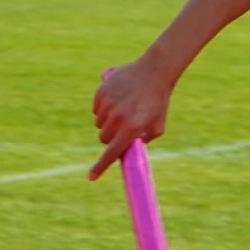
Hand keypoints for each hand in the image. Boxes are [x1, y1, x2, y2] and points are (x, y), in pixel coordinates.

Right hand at [88, 62, 173, 180]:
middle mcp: (118, 118)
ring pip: (99, 124)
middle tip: (123, 128)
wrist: (154, 71)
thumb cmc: (158, 102)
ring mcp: (108, 104)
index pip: (112, 153)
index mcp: (132, 128)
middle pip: (103, 139)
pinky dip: (103, 109)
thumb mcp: (158, 126)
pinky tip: (117, 100)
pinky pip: (96, 109)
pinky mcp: (101, 92)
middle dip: (111, 137)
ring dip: (108, 122)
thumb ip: (143, 141)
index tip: (91, 177)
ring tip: (124, 110)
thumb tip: (127, 151)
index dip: (101, 167)